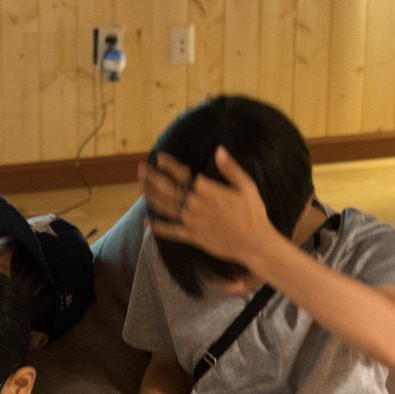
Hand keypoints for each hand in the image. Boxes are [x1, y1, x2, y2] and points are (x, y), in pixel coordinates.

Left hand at [138, 148, 276, 265]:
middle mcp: (195, 205)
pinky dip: (158, 228)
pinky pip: (171, 232)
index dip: (170, 165)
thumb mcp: (246, 186)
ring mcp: (192, 222)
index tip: (159, 158)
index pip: (183, 175)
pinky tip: (147, 223)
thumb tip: (219, 150)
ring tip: (140, 187)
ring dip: (151, 197)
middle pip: (168, 190)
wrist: (254, 243)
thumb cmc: (253, 213)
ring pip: (166, 208)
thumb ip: (230, 168)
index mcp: (208, 191)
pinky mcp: (192, 237)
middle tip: (140, 170)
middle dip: (152, 179)